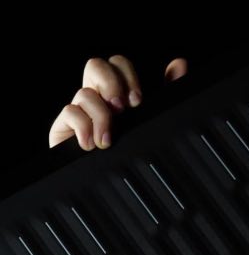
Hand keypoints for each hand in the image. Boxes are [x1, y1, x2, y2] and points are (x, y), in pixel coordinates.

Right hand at [48, 55, 187, 149]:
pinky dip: (83, 127)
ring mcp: (79, 111)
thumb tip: (179, 63)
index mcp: (119, 92)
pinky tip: (92, 145)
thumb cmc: (135, 152)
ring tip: (109, 138)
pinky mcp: (63, 128)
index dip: (127, 75)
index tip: (138, 101)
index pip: (118, 64)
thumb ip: (168, 92)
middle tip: (123, 109)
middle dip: (111, 83)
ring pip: (84, 92)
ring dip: (101, 115)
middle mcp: (98, 98)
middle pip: (95, 65)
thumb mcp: (156, 119)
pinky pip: (69, 112)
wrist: (116, 191)